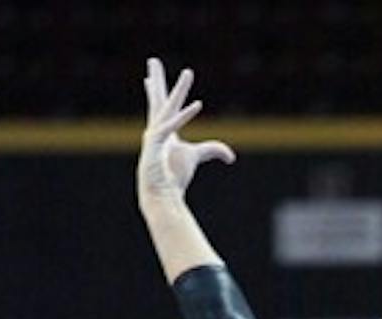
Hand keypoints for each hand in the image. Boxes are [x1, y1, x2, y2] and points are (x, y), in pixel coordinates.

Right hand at [137, 58, 234, 204]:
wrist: (161, 195)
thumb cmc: (174, 177)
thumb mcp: (196, 156)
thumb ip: (213, 150)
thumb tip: (232, 156)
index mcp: (163, 130)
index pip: (161, 106)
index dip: (157, 91)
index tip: (149, 78)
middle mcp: (156, 129)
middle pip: (158, 100)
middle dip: (158, 80)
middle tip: (153, 60)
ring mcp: (154, 137)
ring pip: (168, 108)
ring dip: (180, 90)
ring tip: (189, 73)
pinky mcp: (156, 145)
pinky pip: (171, 127)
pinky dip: (185, 116)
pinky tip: (198, 105)